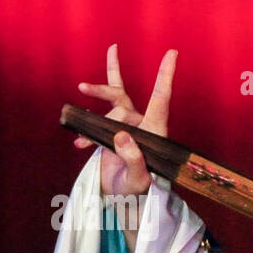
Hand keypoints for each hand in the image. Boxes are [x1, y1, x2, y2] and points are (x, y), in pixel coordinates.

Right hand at [75, 44, 177, 201]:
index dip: (165, 75)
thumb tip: (122, 135)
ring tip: (81, 113)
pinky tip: (80, 145)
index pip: (161, 99)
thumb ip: (134, 159)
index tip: (172, 53)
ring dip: (92, 112)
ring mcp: (125, 129)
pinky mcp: (111, 135)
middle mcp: (141, 125)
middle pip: (122, 98)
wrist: (123, 200)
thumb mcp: (139, 180)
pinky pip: (96, 124)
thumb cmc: (138, 191)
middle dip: (102, 89)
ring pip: (108, 108)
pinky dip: (86, 134)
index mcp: (155, 131)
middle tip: (82, 87)